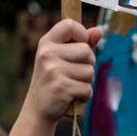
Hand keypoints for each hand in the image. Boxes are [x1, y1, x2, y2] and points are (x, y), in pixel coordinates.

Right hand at [7, 19, 102, 135]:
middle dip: (88, 64)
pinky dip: (85, 95)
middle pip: (87, 51)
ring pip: (90, 71)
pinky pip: (87, 88)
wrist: (38, 110)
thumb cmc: (54, 79)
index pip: (70, 25)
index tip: (80, 45)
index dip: (82, 34)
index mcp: (47, 43)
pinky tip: (72, 97)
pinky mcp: (61, 88)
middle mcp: (47, 54)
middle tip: (74, 73)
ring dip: (86, 82)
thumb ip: (81, 43)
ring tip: (71, 85)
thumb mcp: (62, 57)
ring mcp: (53, 71)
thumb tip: (99, 30)